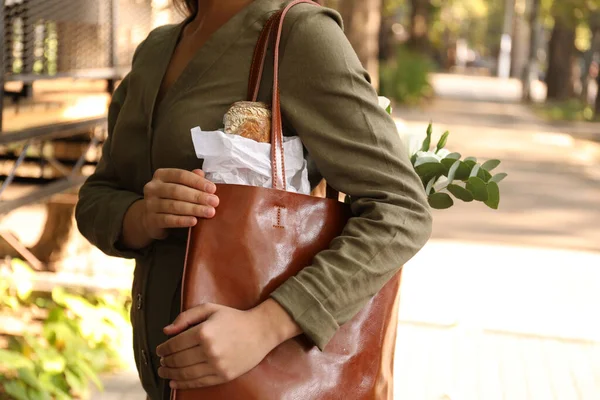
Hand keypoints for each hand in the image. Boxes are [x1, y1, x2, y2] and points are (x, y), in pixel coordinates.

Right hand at [141, 168, 218, 239]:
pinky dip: (182, 221)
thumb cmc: (170, 199)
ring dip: (194, 209)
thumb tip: (201, 173)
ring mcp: (150, 204)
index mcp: (161, 175)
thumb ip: (190, 179)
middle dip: (198, 196)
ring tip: (209, 212)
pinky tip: (194, 221)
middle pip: (177, 191)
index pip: (181, 175)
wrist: (151, 218)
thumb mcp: (179, 186)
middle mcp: (152, 188)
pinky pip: (168, 220)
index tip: (213, 189)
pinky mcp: (151, 219)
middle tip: (214, 202)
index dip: (197, 182)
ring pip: (173, 206)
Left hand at [156, 300, 301, 389]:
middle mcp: (209, 350)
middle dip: (165, 362)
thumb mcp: (210, 309)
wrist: (260, 331)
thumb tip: (166, 331)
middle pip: (178, 360)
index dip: (163, 349)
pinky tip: (174, 382)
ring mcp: (217, 365)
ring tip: (164, 372)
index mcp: (204, 332)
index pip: (175, 344)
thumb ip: (186, 317)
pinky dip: (183, 384)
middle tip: (161, 362)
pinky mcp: (223, 375)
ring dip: (171, 374)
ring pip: (186, 373)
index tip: (159, 350)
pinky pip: (199, 382)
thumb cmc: (234, 318)